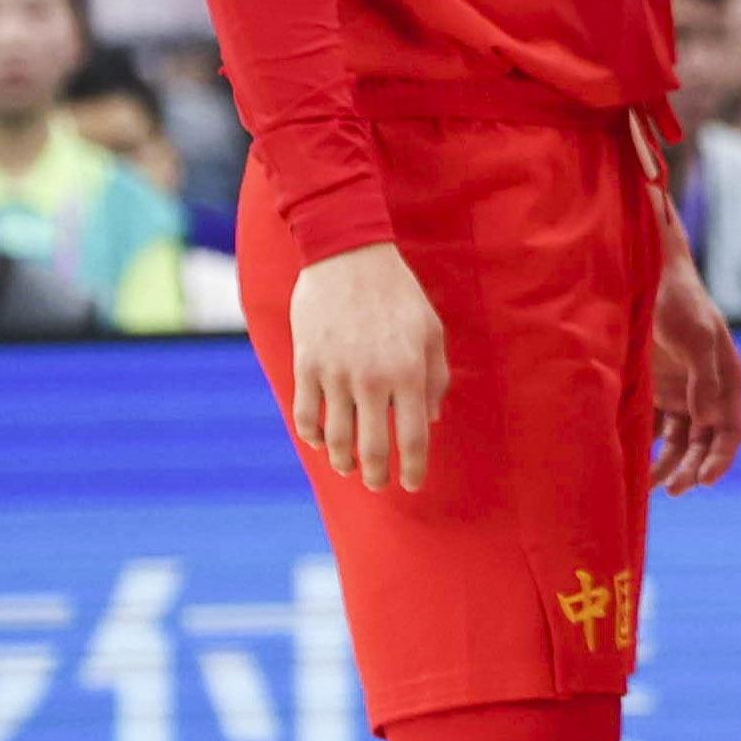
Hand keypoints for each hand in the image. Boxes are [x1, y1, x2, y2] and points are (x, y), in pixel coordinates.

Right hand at [285, 241, 450, 493]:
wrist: (348, 255)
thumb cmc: (398, 294)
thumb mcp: (431, 332)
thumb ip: (435, 378)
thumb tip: (430, 420)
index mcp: (408, 373)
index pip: (412, 438)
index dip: (413, 469)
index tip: (412, 484)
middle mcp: (372, 379)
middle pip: (372, 448)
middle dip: (376, 475)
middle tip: (378, 485)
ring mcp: (335, 374)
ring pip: (336, 438)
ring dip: (343, 461)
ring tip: (349, 467)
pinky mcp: (306, 364)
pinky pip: (305, 414)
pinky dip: (312, 435)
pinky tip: (320, 441)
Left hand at [647, 252, 740, 491]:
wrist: (642, 273)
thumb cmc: (676, 300)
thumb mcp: (695, 336)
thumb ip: (703, 380)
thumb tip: (708, 422)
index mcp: (727, 380)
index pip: (730, 430)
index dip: (720, 459)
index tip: (703, 481)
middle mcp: (705, 391)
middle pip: (703, 443)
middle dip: (692, 469)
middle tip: (674, 491)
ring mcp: (677, 392)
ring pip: (677, 442)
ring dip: (668, 466)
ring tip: (650, 487)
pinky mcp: (650, 389)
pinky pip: (650, 428)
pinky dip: (644, 448)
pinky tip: (629, 462)